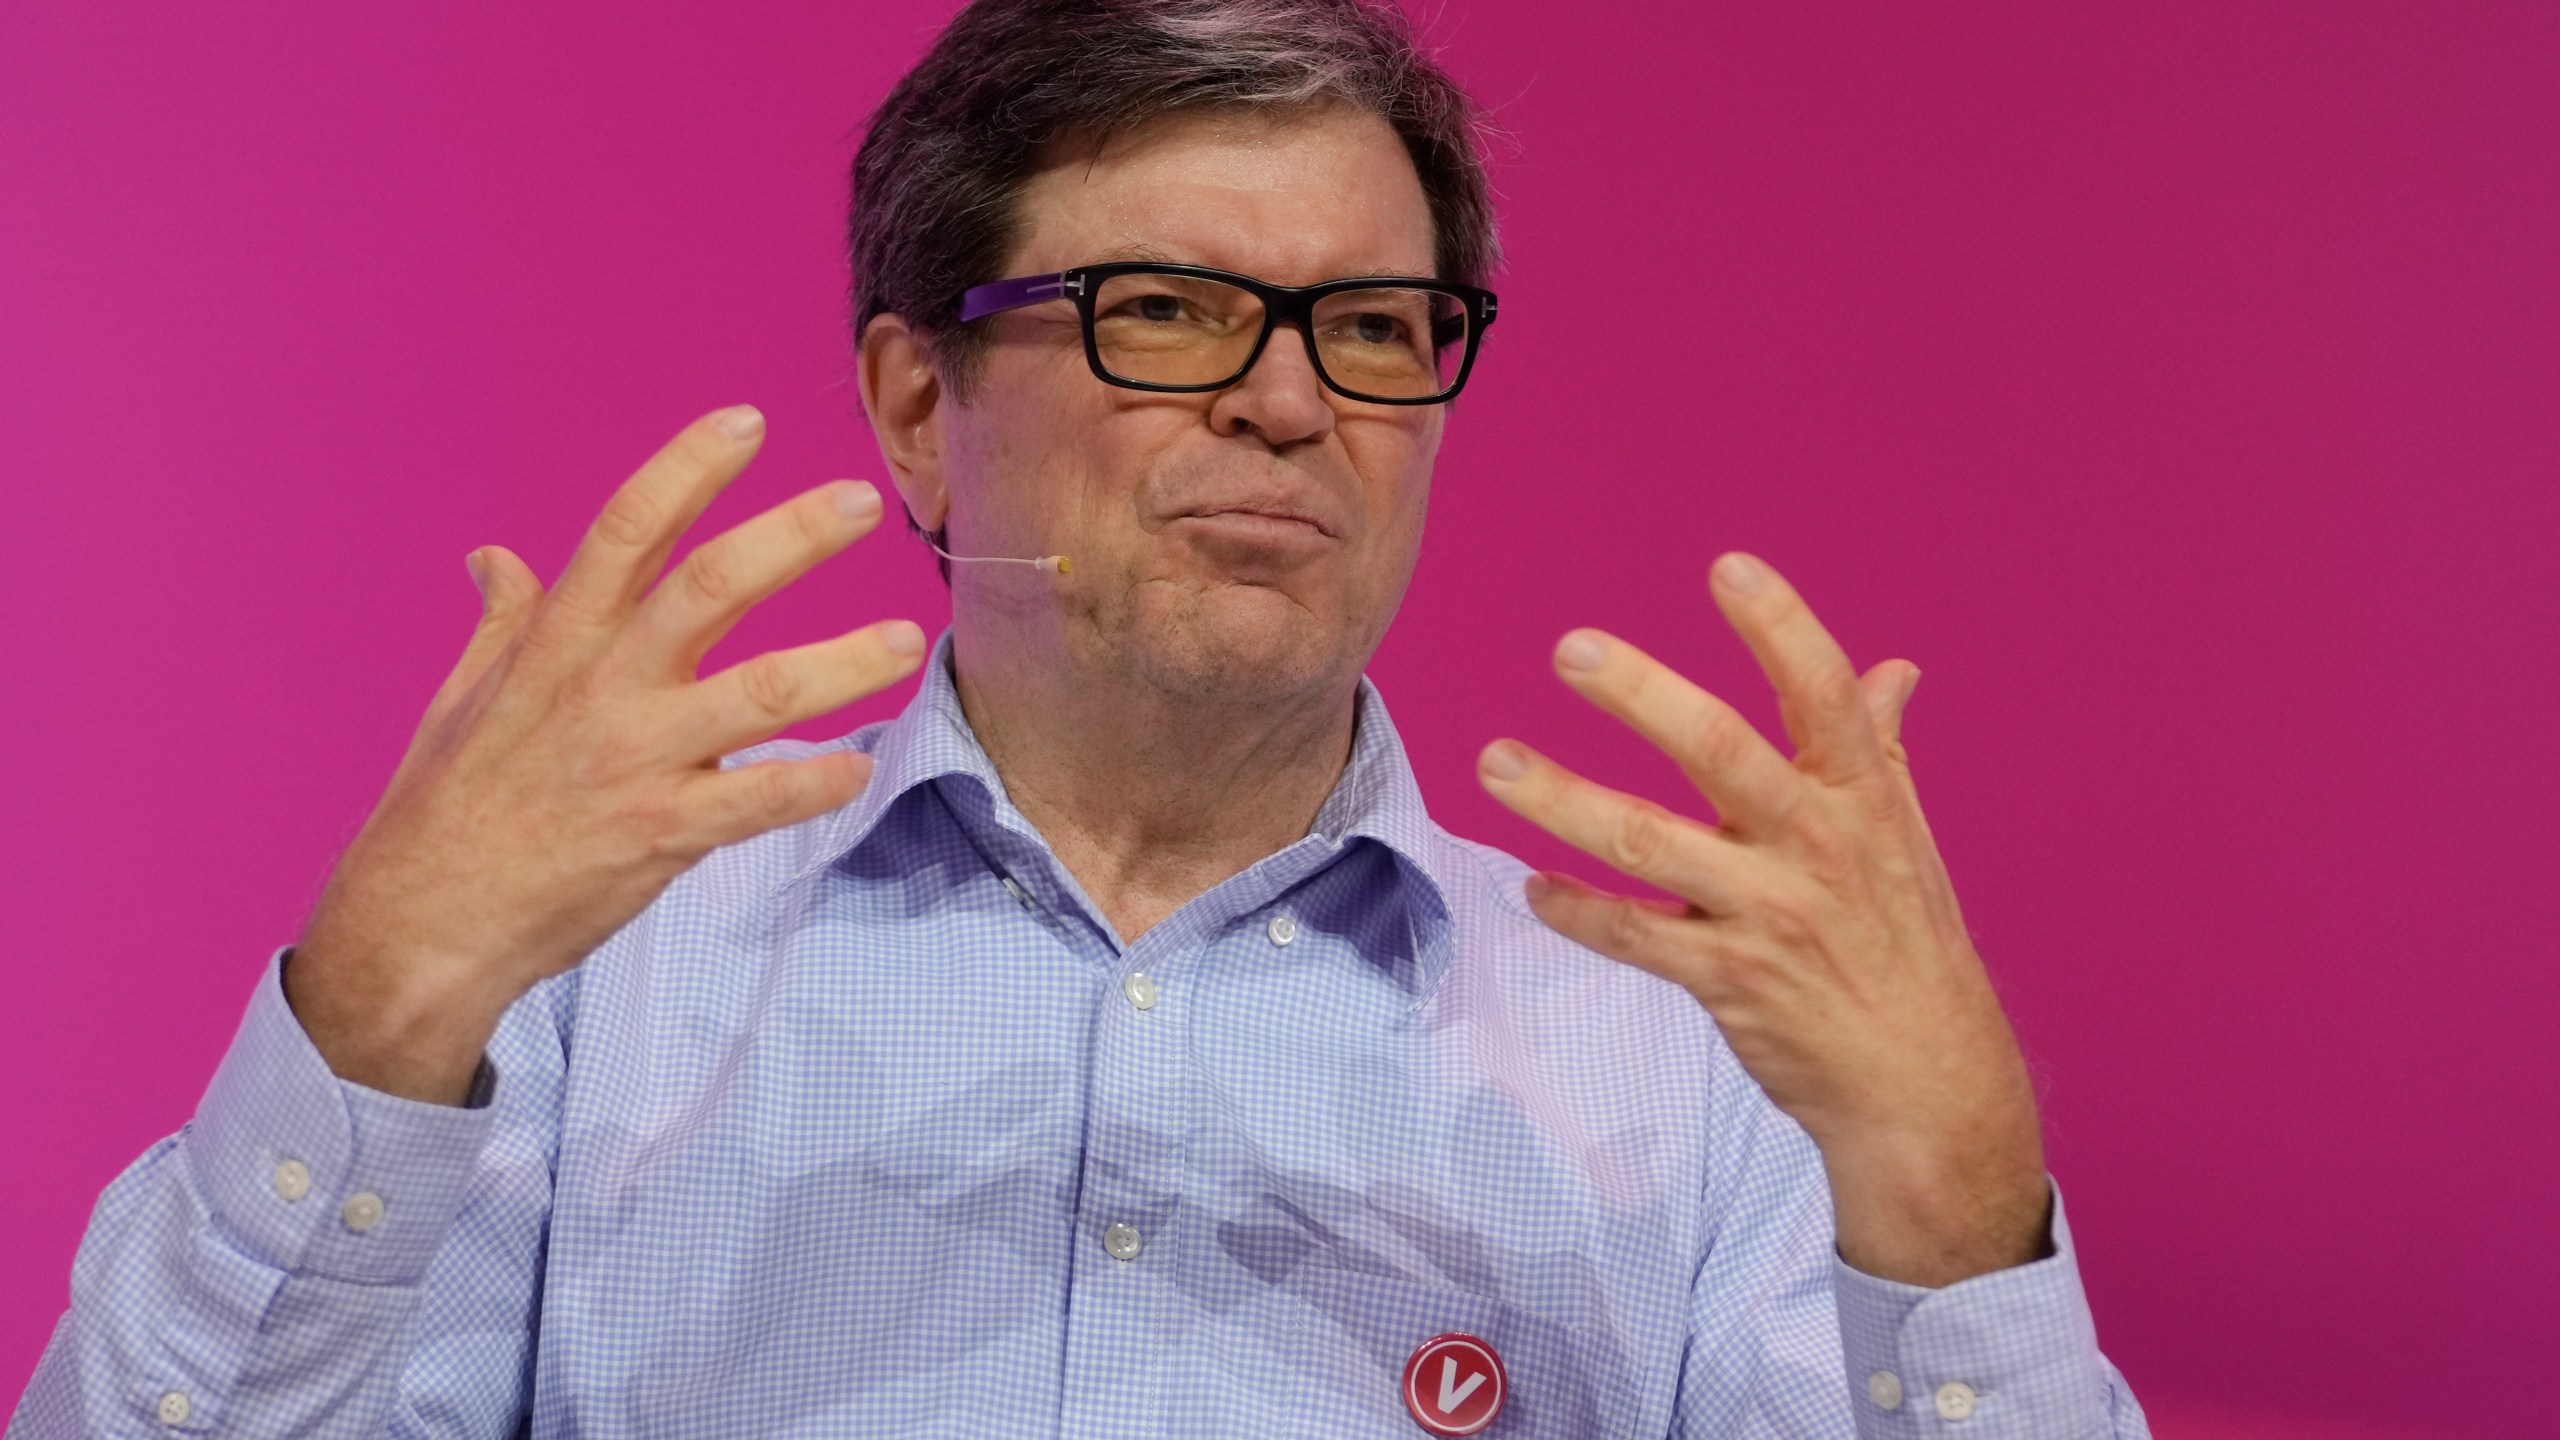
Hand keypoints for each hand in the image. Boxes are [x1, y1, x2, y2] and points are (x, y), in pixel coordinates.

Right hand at [285, 406, 924, 1103]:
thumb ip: (502, 623)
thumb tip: (493, 557)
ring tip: (907, 639)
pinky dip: (811, 783)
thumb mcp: (462, 699)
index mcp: (556, 644)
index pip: (625, 531)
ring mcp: (635, 761)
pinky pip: (755, 801)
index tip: (746, 420)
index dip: (687, 469)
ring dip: (840, 665)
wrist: (421, 925)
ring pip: (758, 694)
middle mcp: (602, 689)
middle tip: (862, 501)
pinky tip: (861, 767)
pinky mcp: (660, 834)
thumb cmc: (447, 808)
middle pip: (707, 590)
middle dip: (790, 539)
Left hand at [1475, 552, 2048, 1286]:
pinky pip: (1635, 939)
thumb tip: (1892, 670)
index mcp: (1862, 799)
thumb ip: (1879, 747)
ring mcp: (1766, 915)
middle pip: (1721, 755)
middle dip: (1643, 697)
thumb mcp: (1908, 839)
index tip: (1728, 566)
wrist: (1927, 1085)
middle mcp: (1815, 847)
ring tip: (1495, 762)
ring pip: (1650, 846)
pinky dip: (1580, 914)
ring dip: (1565, 801)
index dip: (1780, 628)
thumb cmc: (1908, 945)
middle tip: (1572, 648)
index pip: (1821, 696)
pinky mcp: (1726, 980)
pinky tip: (1533, 887)